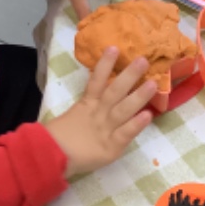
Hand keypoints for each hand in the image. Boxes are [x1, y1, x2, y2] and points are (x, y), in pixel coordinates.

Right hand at [45, 48, 156, 177]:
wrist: (51, 157)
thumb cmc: (58, 138)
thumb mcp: (70, 117)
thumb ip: (83, 109)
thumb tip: (94, 99)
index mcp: (86, 105)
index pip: (96, 80)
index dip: (105, 64)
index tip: (114, 48)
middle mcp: (97, 113)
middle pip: (114, 90)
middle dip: (129, 75)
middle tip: (143, 60)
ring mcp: (105, 129)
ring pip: (124, 109)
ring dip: (139, 96)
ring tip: (153, 83)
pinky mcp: (110, 146)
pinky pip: (125, 133)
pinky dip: (136, 124)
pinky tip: (148, 115)